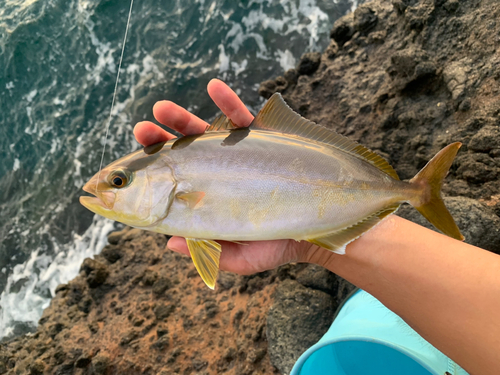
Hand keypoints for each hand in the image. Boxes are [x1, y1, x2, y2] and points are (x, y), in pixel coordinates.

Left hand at [134, 79, 330, 274]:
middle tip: (143, 129)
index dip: (148, 174)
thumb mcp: (242, 258)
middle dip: (160, 139)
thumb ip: (209, 251)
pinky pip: (243, 118)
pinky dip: (228, 101)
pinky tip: (214, 87)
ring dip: (183, 118)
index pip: (170, 185)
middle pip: (182, 154)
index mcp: (207, 199)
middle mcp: (218, 174)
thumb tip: (170, 244)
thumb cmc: (277, 244)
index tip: (125, 168)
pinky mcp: (263, 141)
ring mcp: (238, 156)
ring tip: (163, 108)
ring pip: (205, 132)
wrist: (316, 228)